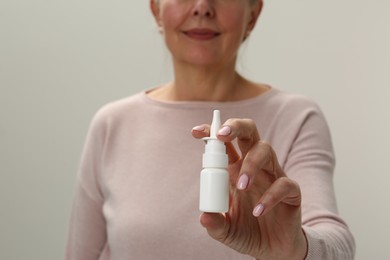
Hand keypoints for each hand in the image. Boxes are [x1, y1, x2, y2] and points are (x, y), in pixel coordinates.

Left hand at [192, 119, 307, 259]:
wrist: (272, 251)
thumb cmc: (246, 232)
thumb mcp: (225, 230)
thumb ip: (215, 223)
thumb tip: (205, 216)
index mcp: (234, 170)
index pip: (224, 143)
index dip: (211, 132)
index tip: (196, 132)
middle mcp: (253, 167)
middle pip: (249, 132)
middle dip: (236, 126)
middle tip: (222, 135)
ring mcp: (273, 176)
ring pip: (266, 151)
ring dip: (251, 164)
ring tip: (241, 187)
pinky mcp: (290, 192)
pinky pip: (284, 184)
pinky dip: (270, 196)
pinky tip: (258, 212)